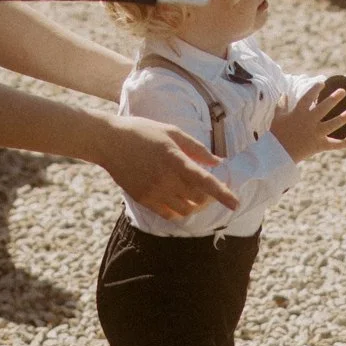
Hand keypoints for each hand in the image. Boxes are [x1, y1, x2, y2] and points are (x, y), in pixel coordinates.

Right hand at [98, 115, 241, 219]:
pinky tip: (179, 200)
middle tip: (211, 190)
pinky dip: (179, 211)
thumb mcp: (172, 132)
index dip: (222, 194)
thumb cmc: (143, 132)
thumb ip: (196, 148)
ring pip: (185, 210)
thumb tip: (217, 162)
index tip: (235, 203)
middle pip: (198, 199)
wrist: (109, 141)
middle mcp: (165, 179)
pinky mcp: (144, 199)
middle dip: (209, 197)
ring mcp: (154, 192)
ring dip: (195, 205)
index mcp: (175, 159)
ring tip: (195, 195)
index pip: (204, 181)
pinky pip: (168, 214)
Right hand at [270, 83, 345, 161]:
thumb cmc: (276, 134)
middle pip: (324, 107)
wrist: (276, 154)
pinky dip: (344, 144)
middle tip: (343, 91)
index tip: (323, 83)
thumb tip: (284, 94)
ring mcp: (315, 133)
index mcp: (298, 113)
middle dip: (334, 98)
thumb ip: (282, 105)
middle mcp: (309, 121)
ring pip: (333, 124)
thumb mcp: (277, 117)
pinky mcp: (318, 145)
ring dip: (344, 118)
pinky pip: (333, 145)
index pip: (308, 97)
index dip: (315, 89)